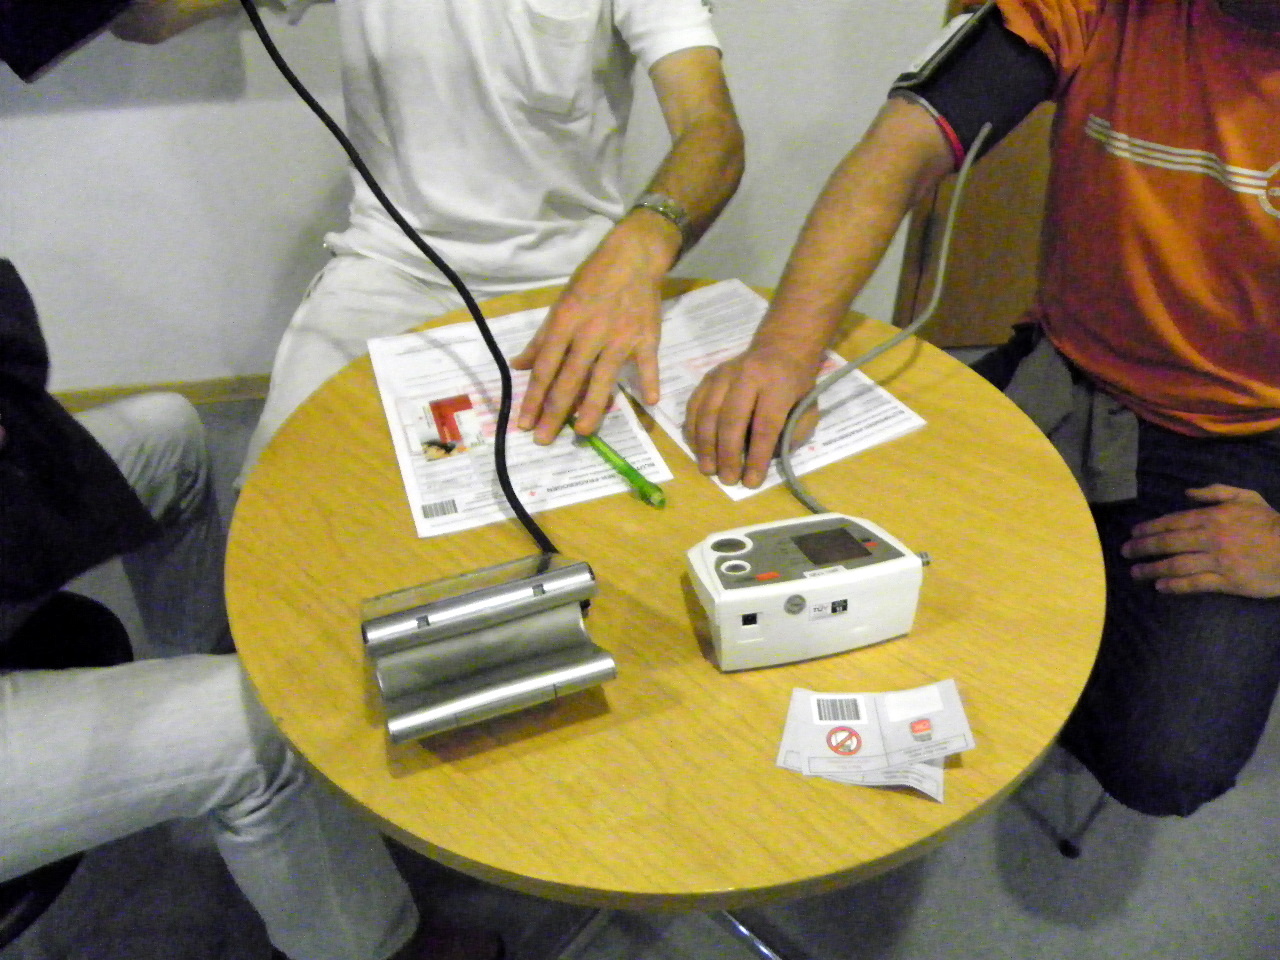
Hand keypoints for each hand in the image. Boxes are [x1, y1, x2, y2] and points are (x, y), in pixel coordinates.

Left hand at [512, 235, 665, 443]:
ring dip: (592, 407)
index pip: (545, 368)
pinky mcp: (647, 337)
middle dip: (555, 412)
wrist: (633, 257)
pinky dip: (649, 381)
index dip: (534, 398)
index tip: (525, 423)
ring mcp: (620, 337)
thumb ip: (541, 339)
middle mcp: (590, 333)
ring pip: (603, 378)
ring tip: (582, 432)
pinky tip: (649, 402)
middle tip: (545, 439)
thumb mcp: (560, 304)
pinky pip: (647, 363)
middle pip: (569, 379)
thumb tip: (519, 365)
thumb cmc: (592, 280)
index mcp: (565, 323)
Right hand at [684, 345, 821, 487]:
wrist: (780, 347)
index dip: (756, 456)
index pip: (765, 425)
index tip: (751, 482)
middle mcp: (746, 375)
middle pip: (731, 419)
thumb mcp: (809, 408)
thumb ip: (793, 434)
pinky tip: (697, 450)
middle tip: (728, 480)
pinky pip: (694, 406)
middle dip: (727, 454)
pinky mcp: (707, 377)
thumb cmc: (796, 385)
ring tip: (709, 470)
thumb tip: (766, 460)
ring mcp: (722, 374)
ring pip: (707, 412)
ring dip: (706, 445)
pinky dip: (693, 430)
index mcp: (777, 383)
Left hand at [1122, 484, 1279, 596]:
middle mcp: (1210, 538)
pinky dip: (1175, 585)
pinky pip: (1195, 584)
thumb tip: (1187, 492)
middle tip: (1125, 552)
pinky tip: (1160, 587)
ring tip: (1136, 573)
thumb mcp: (1247, 498)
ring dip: (1152, 569)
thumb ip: (1216, 492)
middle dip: (1142, 548)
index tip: (1134, 533)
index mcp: (1213, 517)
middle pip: (1168, 543)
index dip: (1150, 528)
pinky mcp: (1228, 582)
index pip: (1172, 522)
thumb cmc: (1271, 523)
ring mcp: (1218, 561)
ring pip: (1176, 565)